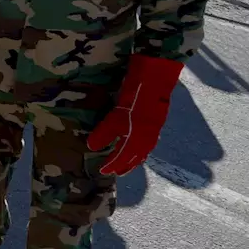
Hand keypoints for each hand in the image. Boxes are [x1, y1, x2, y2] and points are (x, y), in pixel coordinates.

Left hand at [87, 55, 183, 174]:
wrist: (156, 77)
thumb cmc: (135, 94)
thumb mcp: (116, 114)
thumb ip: (105, 133)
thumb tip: (91, 147)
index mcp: (137, 138)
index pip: (123, 157)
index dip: (112, 165)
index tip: (102, 171)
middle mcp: (148, 137)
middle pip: (135, 157)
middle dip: (124, 166)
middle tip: (114, 172)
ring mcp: (154, 129)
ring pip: (143, 150)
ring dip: (133, 159)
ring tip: (125, 163)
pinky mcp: (156, 121)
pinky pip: (147, 142)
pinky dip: (140, 148)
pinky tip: (136, 144)